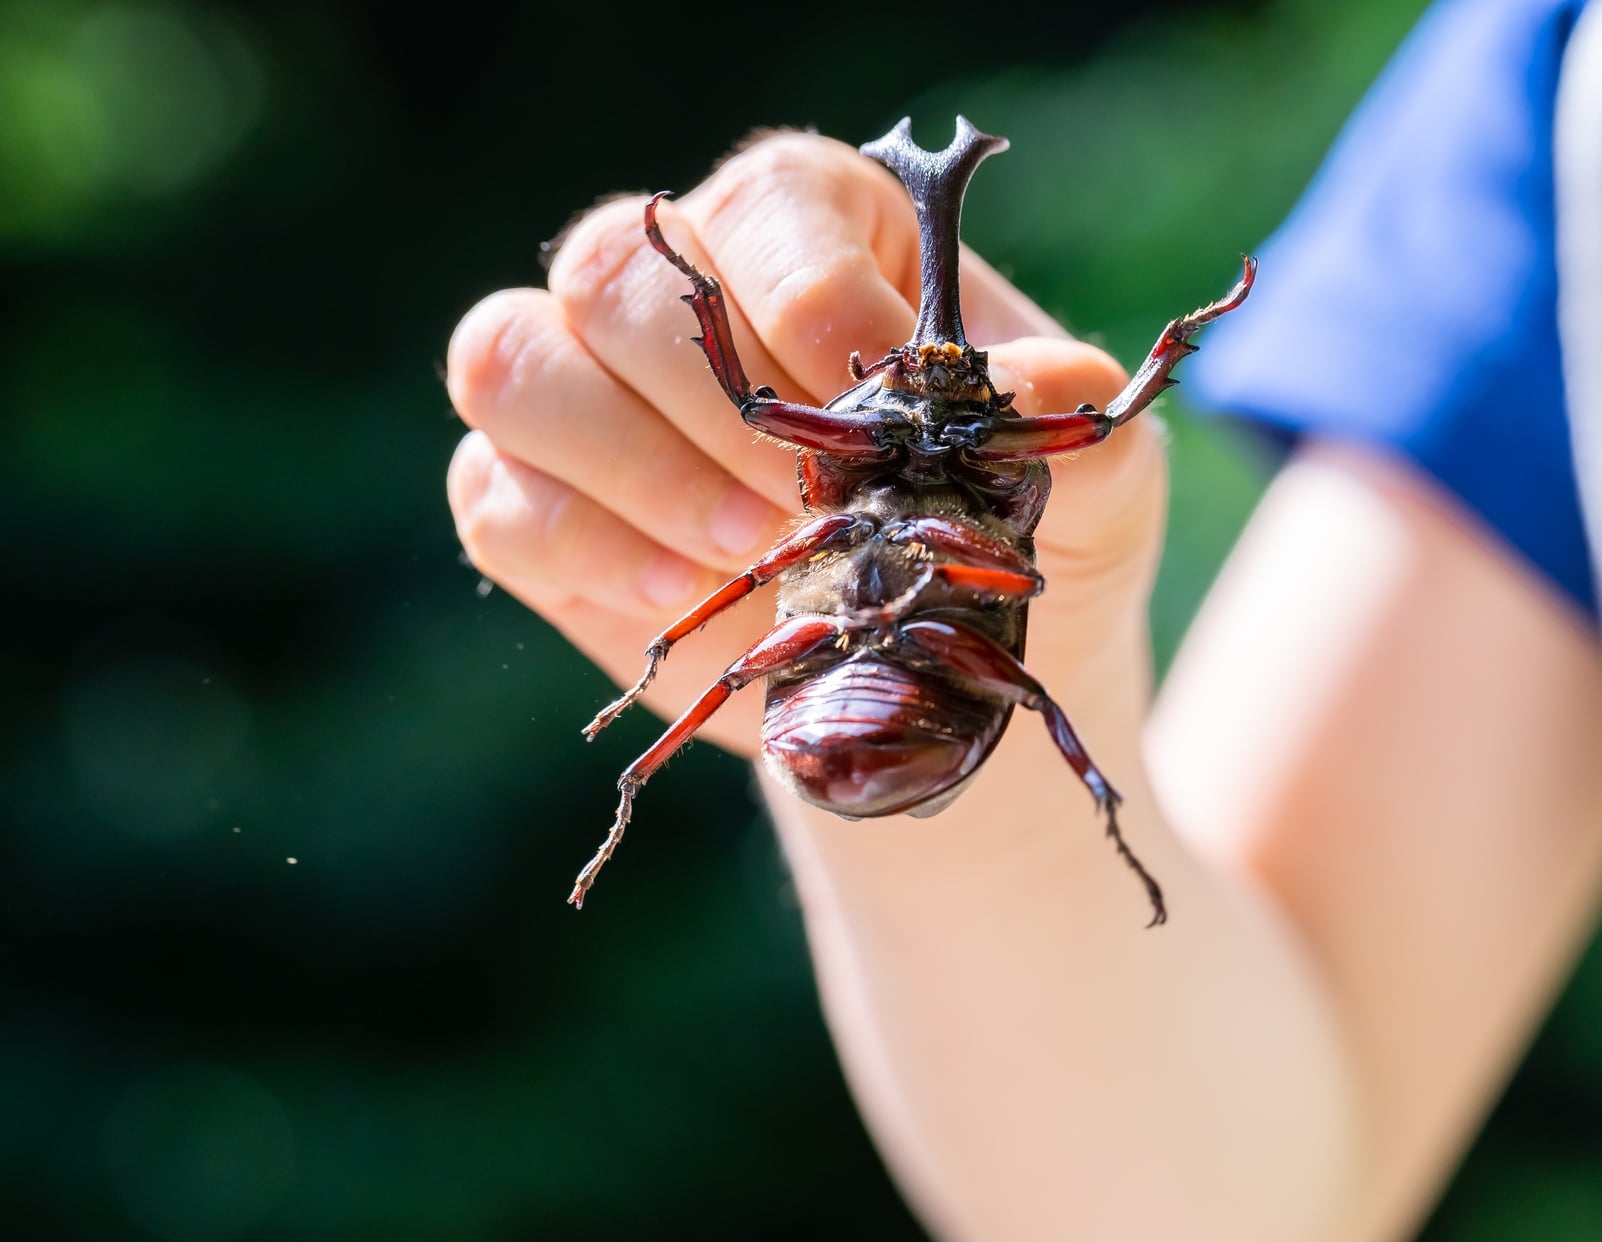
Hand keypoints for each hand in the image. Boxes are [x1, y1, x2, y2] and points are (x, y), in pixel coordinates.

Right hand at [445, 132, 1165, 755]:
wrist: (943, 668)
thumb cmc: (1022, 539)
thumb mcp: (1095, 486)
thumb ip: (1066, 424)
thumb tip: (1040, 376)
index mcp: (817, 228)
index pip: (773, 205)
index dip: (815, 301)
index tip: (879, 414)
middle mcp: (681, 285)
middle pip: (614, 272)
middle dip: (713, 403)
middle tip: (805, 507)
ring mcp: (586, 389)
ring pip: (513, 363)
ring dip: (631, 466)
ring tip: (747, 550)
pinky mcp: (535, 502)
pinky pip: (498, 498)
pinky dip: (584, 550)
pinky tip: (683, 599)